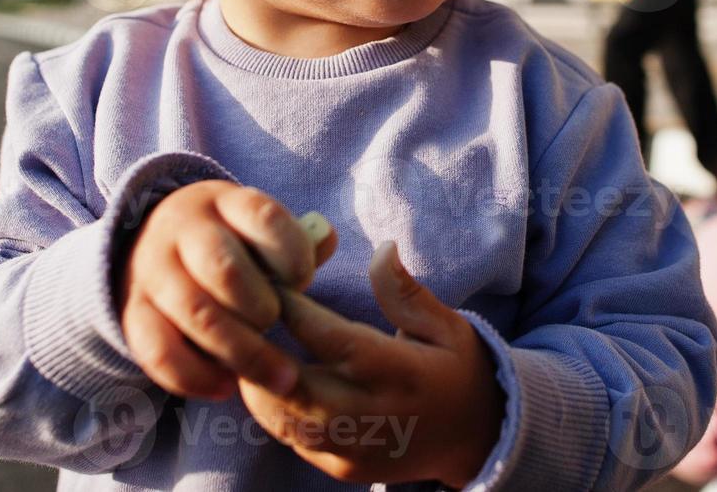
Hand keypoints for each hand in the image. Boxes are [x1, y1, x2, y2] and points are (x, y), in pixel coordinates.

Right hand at [119, 181, 336, 399]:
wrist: (151, 244)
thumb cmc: (228, 243)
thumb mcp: (257, 228)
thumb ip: (295, 241)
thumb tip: (325, 242)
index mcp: (225, 203)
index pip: (264, 218)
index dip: (293, 255)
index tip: (303, 281)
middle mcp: (183, 231)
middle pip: (224, 268)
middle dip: (263, 307)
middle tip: (279, 324)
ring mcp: (153, 271)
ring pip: (196, 312)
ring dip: (241, 350)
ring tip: (275, 374)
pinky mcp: (132, 312)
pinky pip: (159, 351)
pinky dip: (196, 376)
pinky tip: (227, 386)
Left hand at [237, 241, 503, 486]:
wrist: (479, 439)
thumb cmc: (457, 368)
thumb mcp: (446, 326)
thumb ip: (407, 293)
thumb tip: (382, 249)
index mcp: (400, 373)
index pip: (333, 340)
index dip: (294, 312)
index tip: (268, 281)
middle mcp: (374, 416)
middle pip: (295, 388)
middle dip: (258, 354)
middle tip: (237, 318)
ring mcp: (355, 448)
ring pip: (284, 421)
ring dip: (257, 385)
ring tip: (243, 348)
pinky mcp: (343, 468)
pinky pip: (294, 440)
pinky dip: (274, 410)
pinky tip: (264, 379)